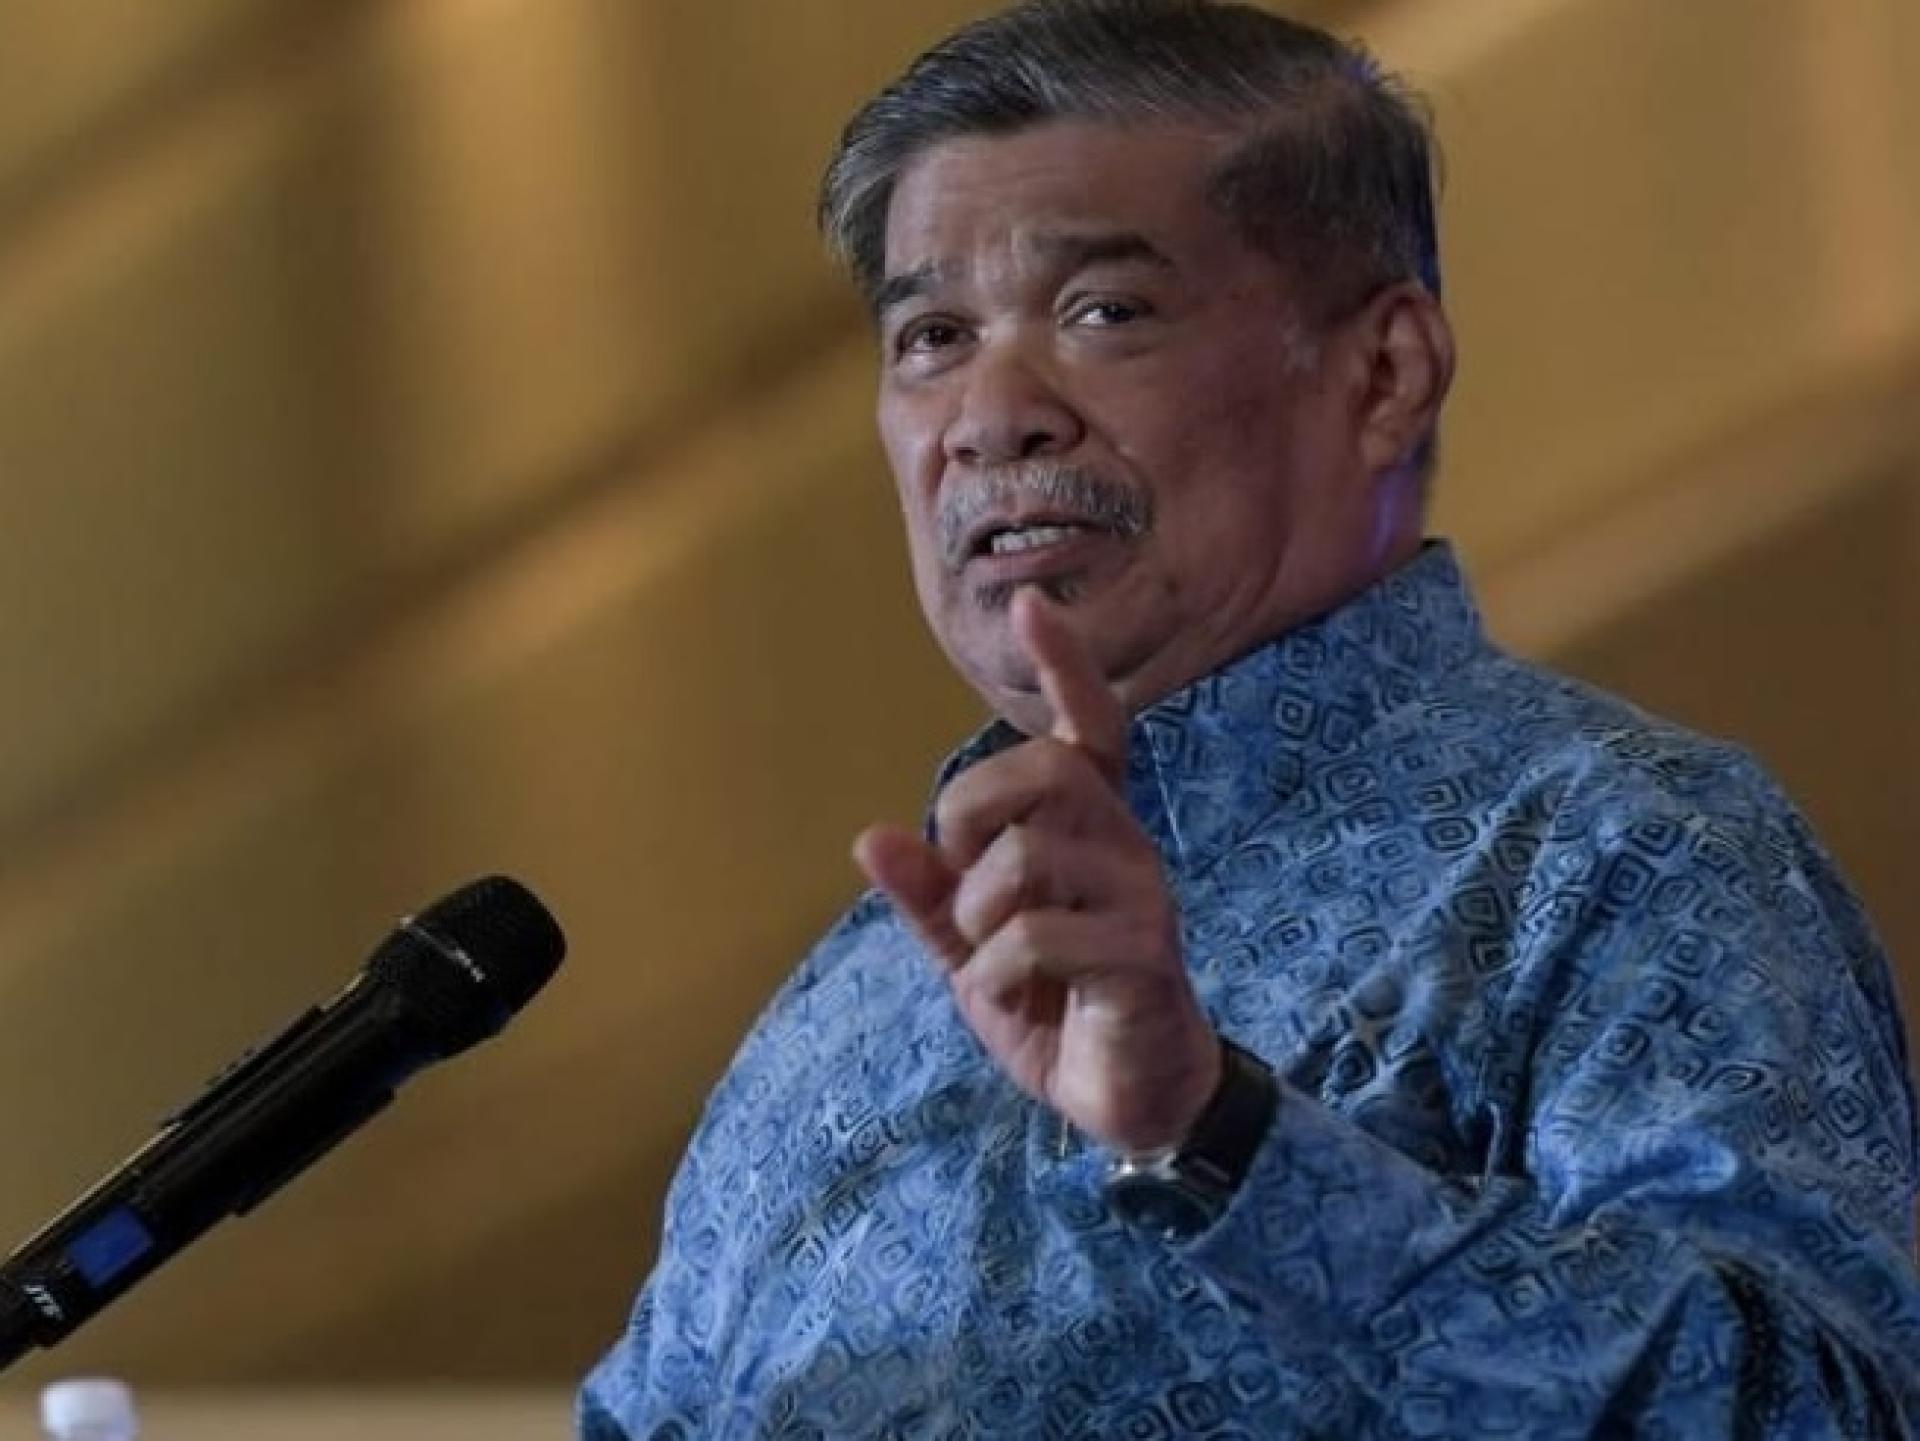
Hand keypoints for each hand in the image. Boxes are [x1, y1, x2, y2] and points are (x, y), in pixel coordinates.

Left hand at [854, 588, 1219, 1153]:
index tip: (1032, 603)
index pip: (1088, 727)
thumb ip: (930, 897)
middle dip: (971, 814)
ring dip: (978, 916)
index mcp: (1087, 830)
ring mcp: (1139, 895)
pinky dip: (995, 974)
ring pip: (1025, 856)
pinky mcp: (1143, 954)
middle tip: (964, 880)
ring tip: (993, 963)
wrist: (1128, 1097)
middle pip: (1038, 771)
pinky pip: (1037, 935)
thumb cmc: (1055, 1006)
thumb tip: (872, 839)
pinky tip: (1012, 998)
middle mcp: (1122, 843)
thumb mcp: (973, 950)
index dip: (1063, 665)